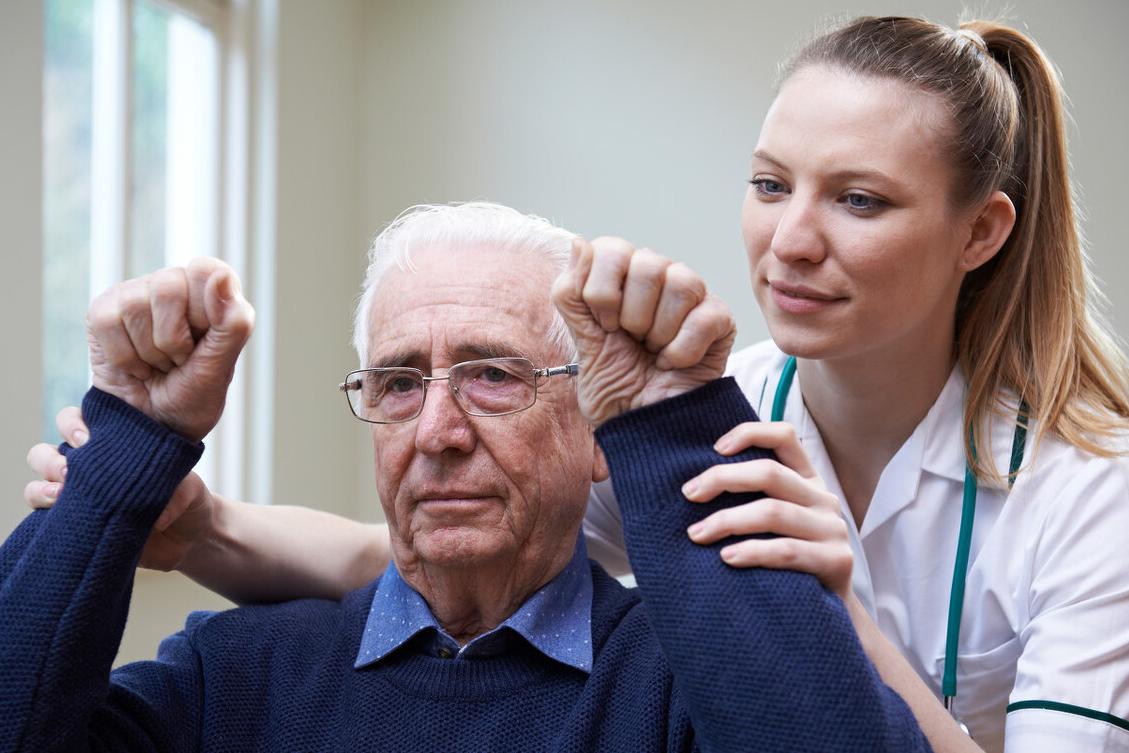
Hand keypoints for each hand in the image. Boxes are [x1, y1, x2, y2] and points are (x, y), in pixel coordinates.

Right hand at [26, 406, 218, 570]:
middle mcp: (89, 470)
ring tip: (63, 495)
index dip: (73, 425)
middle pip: (45, 453)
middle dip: (50, 458)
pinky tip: (61, 516)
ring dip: (42, 488)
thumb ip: (176, 493)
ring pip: (38, 485)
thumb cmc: (188, 499)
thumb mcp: (190, 488)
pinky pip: (44, 520)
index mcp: (112, 448)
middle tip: (71, 470)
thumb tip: (157, 517)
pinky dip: (44, 515)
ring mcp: (80, 499)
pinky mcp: (79, 527)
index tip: (87, 438)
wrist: (192, 537)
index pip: (77, 423)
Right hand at [86, 258, 253, 441]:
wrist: (154, 428)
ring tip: (158, 365)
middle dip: (173, 340)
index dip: (204, 311)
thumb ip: (232, 323)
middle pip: (168, 288)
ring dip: (148, 352)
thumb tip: (221, 276)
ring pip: (135, 306)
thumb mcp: (221, 367)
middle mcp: (175, 285)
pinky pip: (107, 321)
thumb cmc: (193, 396)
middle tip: (178, 360)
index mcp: (212, 292)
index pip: (206, 270)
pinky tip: (134, 366)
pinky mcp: (104, 311)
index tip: (203, 342)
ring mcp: (136, 294)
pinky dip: (123, 356)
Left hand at [551, 237, 735, 425]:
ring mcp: (692, 296)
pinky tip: (674, 363)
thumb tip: (578, 242)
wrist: (643, 426)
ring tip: (653, 351)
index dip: (603, 292)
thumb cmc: (614, 384)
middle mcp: (657, 276)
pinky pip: (704, 317)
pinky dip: (682, 351)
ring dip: (659, 332)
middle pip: (647, 263)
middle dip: (631, 316)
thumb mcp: (581, 341)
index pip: (611, 248)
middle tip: (632, 341)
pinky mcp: (721, 320)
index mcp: (621, 275)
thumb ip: (571, 293)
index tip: (605, 327)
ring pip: (681, 282)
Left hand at [683, 421, 853, 599]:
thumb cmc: (787, 564)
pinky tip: (726, 558)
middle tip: (688, 494)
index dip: (750, 433)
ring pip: (773, 512)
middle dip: (722, 479)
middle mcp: (823, 499)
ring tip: (697, 534)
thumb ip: (752, 499)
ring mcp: (832, 529)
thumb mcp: (775, 524)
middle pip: (770, 473)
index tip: (714, 448)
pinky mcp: (836, 560)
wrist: (829, 614)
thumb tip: (694, 485)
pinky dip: (753, 552)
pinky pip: (786, 551)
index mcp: (808, 481)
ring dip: (728, 520)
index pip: (784, 437)